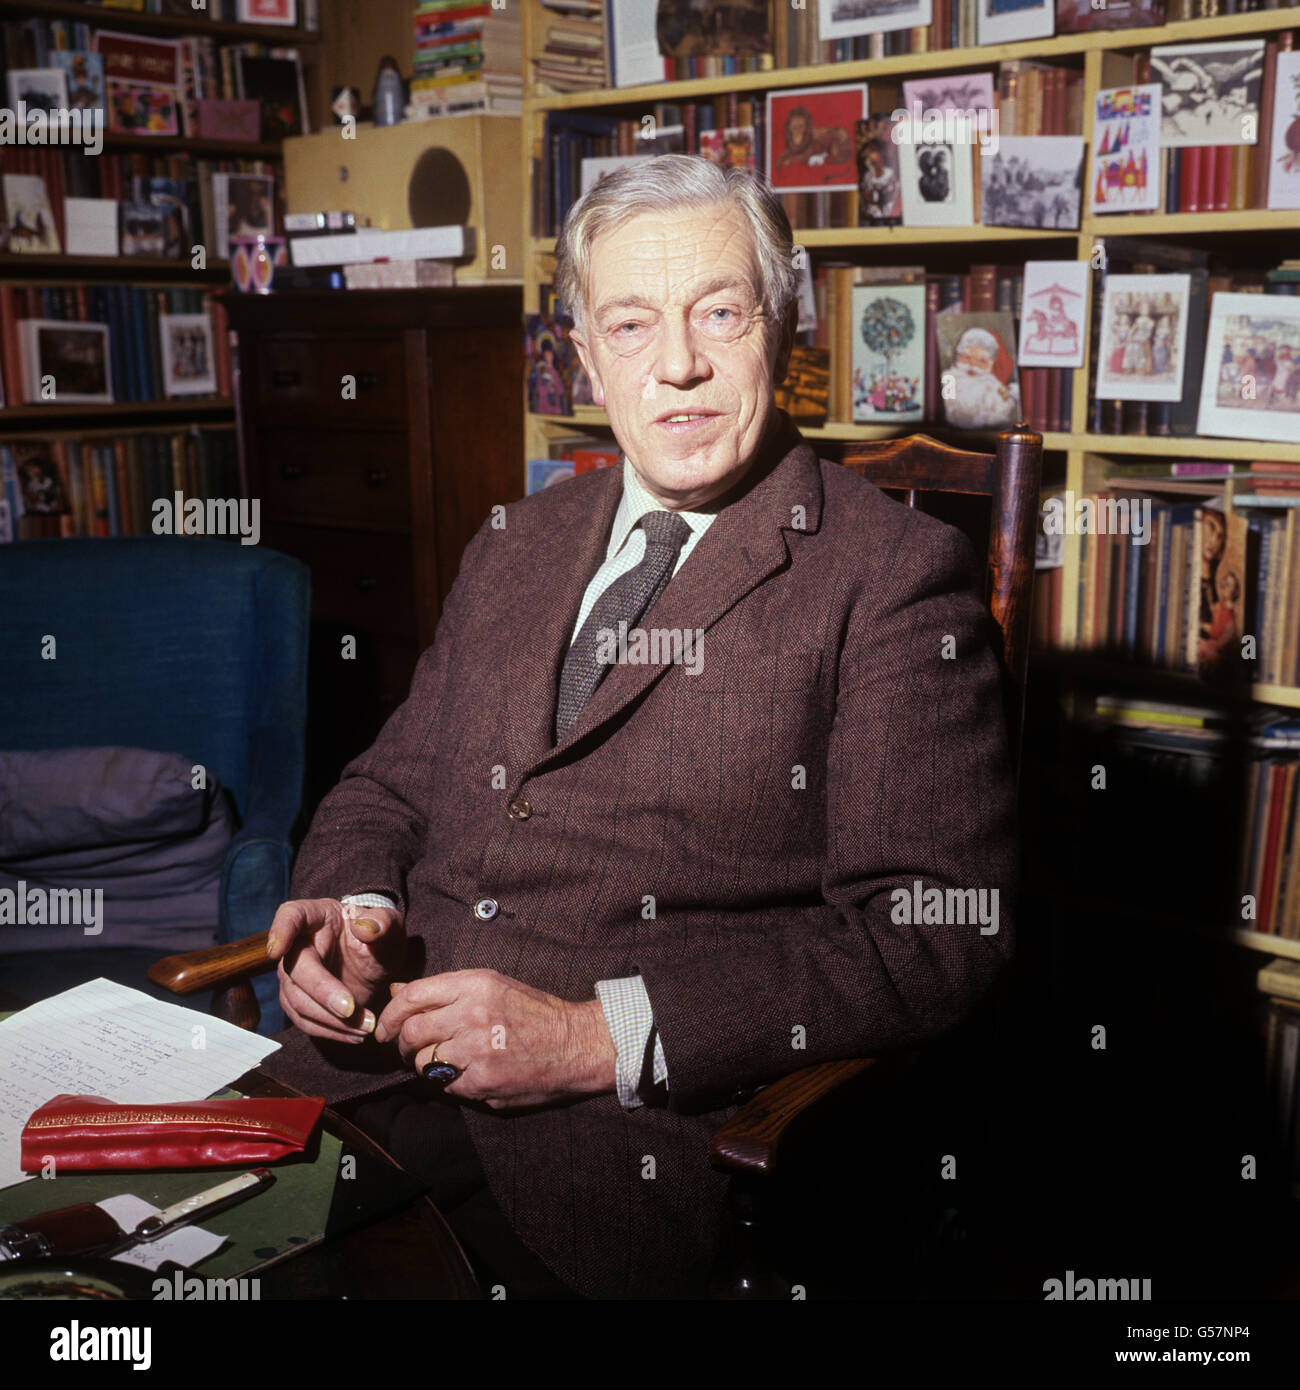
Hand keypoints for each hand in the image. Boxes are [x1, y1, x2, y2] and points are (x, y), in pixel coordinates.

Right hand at [266, 898, 405, 1043]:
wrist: (377, 959)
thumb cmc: (379, 935)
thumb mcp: (390, 925)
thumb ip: (382, 922)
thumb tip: (365, 927)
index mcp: (316, 916)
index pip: (290, 915)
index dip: (280, 931)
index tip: (275, 950)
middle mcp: (298, 945)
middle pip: (295, 970)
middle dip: (322, 993)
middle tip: (351, 1009)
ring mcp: (295, 975)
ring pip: (297, 1002)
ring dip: (330, 1020)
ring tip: (366, 1027)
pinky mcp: (300, 1001)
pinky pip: (305, 1021)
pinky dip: (330, 1031)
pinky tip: (354, 1035)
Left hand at [374, 969, 617, 1109]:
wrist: (575, 1043)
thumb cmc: (534, 1013)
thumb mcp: (492, 986)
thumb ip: (445, 992)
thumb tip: (397, 993)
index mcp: (475, 984)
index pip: (413, 996)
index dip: (390, 1014)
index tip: (385, 1028)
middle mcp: (472, 1013)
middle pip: (412, 1031)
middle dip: (401, 1044)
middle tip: (407, 1050)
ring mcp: (477, 1049)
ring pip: (424, 1062)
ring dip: (424, 1065)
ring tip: (440, 1063)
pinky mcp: (483, 1081)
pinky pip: (445, 1085)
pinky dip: (448, 1083)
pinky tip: (464, 1075)